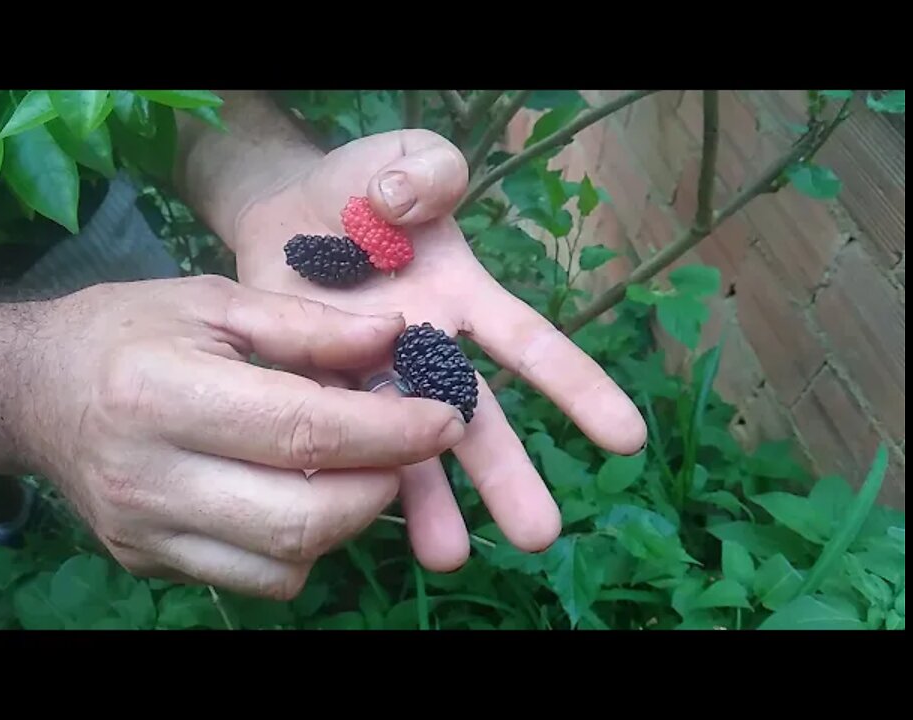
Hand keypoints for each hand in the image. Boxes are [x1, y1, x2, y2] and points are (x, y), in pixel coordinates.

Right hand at [0, 276, 467, 598]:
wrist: (34, 390)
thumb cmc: (129, 330)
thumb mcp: (214, 301)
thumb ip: (308, 325)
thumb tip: (398, 338)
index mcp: (160, 394)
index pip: (303, 431)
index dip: (390, 433)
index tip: (446, 419)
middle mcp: (148, 477)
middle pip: (301, 518)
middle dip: (381, 486)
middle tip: (407, 447)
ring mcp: (145, 532)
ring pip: (285, 563)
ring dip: (348, 521)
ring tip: (361, 468)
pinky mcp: (150, 563)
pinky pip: (256, 580)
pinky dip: (303, 548)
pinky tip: (304, 495)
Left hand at [227, 129, 647, 571]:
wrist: (285, 208)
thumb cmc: (363, 185)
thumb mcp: (403, 157)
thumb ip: (427, 168)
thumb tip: (409, 201)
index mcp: (467, 300)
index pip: (531, 348)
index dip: (579, 389)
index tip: (627, 439)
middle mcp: (428, 351)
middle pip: (475, 420)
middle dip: (506, 476)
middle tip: (538, 537)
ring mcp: (372, 375)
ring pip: (405, 445)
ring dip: (428, 501)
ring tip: (445, 557)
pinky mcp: (315, 385)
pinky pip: (333, 432)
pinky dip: (344, 470)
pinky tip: (347, 516)